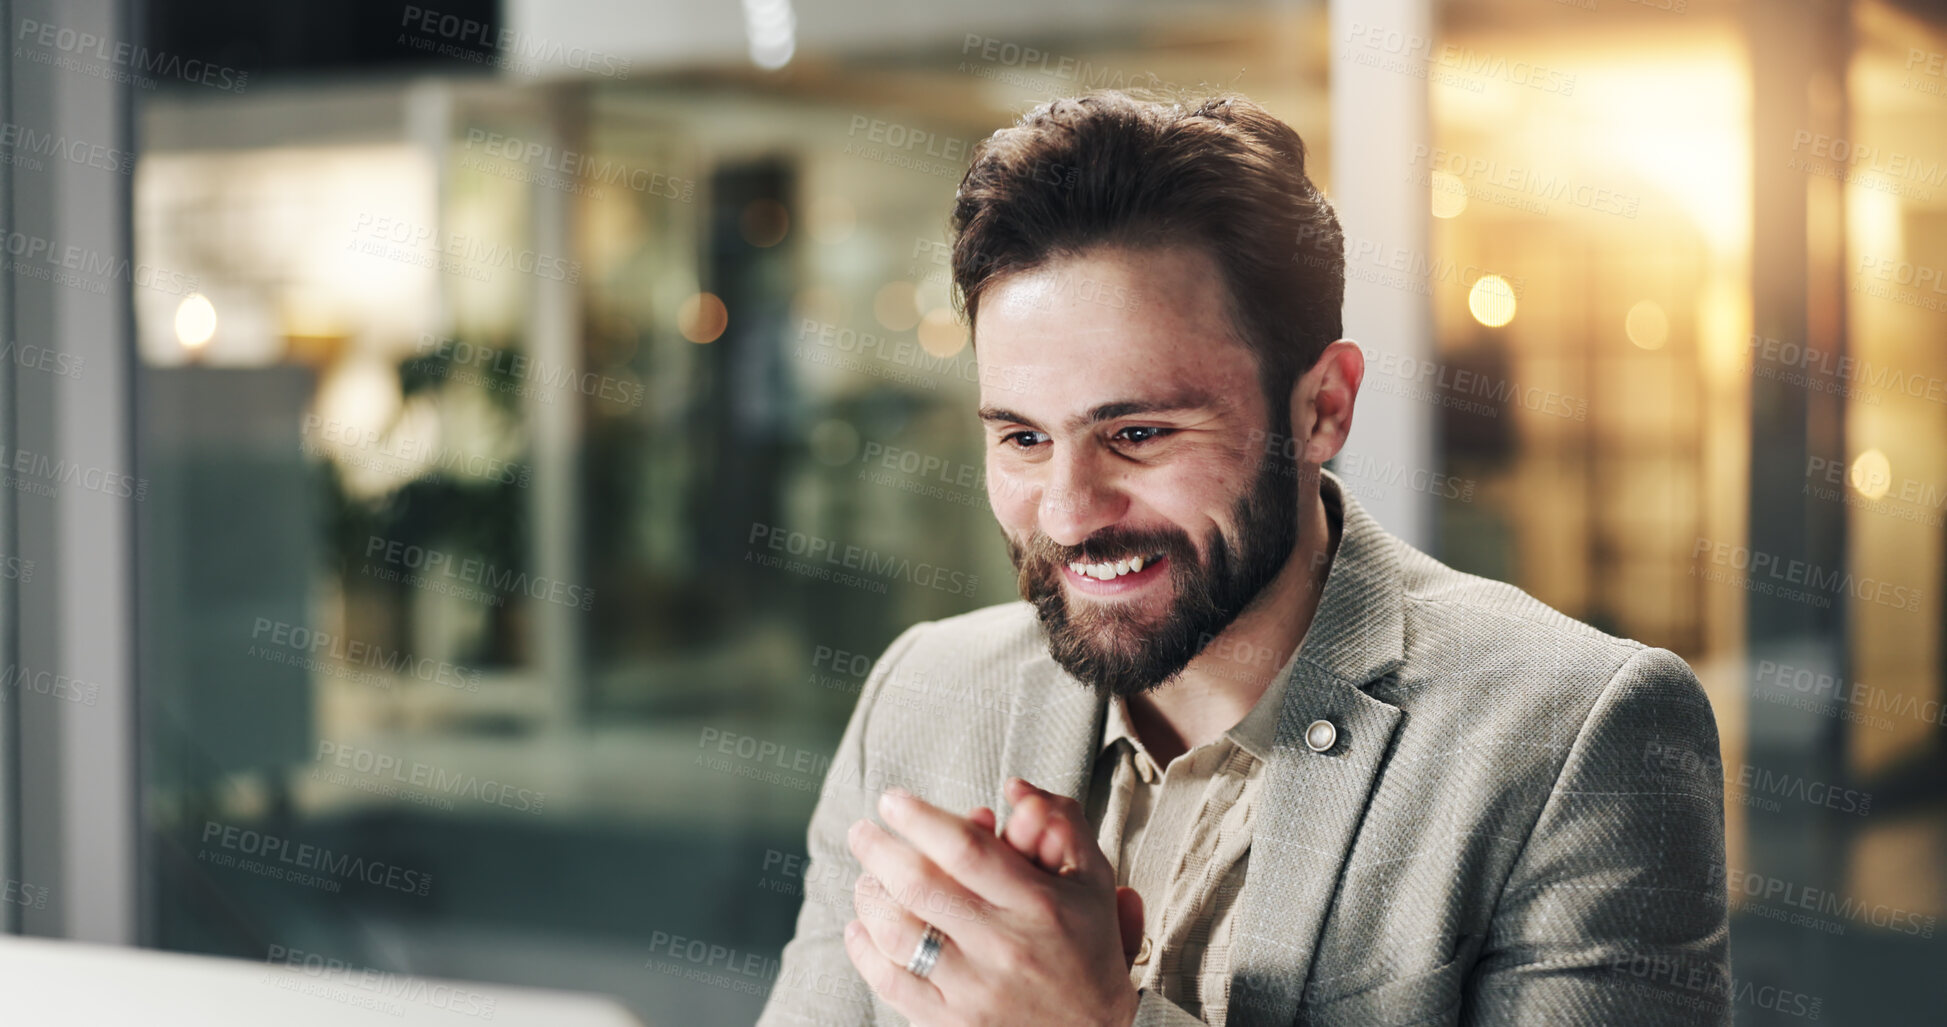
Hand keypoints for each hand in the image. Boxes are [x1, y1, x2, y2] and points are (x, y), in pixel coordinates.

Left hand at [844, 780, 1140, 1026]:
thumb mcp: (1091, 879)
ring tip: (866, 878)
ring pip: (897, 933)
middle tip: (862, 832)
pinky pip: (891, 983)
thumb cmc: (1088, 946)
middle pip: (920, 887)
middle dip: (878, 850)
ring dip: (869, 897)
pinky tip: (860, 927)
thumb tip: (1014, 789)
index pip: (967, 850)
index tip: (892, 801)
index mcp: (1038, 904)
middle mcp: (1004, 946)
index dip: (921, 819)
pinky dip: (864, 950)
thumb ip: (1061, 823)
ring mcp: (974, 990)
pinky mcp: (952, 1023)